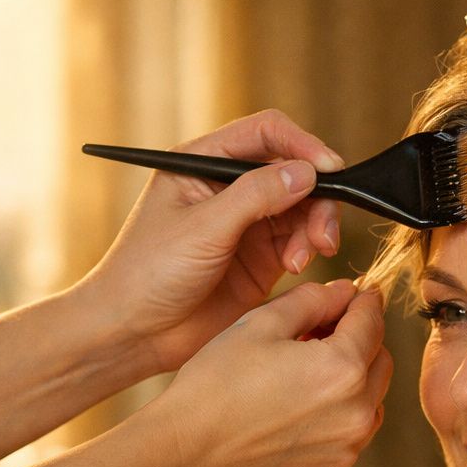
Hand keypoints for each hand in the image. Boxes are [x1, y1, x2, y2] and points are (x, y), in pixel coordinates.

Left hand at [78, 109, 346, 374]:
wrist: (135, 332)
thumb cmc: (148, 272)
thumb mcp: (203, 228)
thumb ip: (255, 196)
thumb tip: (307, 171)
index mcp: (203, 162)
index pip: (265, 134)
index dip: (302, 145)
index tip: (331, 169)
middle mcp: (228, 187)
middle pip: (293, 172)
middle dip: (315, 198)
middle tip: (322, 234)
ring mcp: (246, 223)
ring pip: (302, 208)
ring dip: (313, 228)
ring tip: (300, 260)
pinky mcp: (260, 258)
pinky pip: (299, 241)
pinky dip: (306, 250)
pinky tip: (293, 268)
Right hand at [134, 279, 392, 466]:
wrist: (186, 453)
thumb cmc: (216, 384)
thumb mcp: (260, 323)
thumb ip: (312, 300)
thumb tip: (347, 292)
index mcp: (342, 368)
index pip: (372, 322)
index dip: (365, 301)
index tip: (358, 294)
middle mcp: (356, 413)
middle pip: (380, 362)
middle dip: (360, 340)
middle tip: (323, 331)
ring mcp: (346, 449)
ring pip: (371, 400)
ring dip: (353, 380)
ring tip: (308, 372)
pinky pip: (350, 435)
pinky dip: (338, 416)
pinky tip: (299, 408)